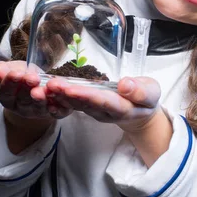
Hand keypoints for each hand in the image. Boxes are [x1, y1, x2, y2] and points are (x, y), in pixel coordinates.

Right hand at [0, 60, 72, 120]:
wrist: (39, 86)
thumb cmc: (24, 76)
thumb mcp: (12, 69)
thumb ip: (4, 70)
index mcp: (9, 98)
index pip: (7, 92)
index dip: (11, 83)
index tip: (17, 73)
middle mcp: (22, 108)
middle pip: (24, 99)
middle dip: (29, 88)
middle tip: (33, 78)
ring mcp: (38, 112)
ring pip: (40, 107)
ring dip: (43, 98)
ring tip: (45, 88)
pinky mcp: (54, 113)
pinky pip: (57, 113)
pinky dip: (58, 109)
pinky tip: (57, 103)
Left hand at [45, 76, 161, 132]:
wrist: (140, 112)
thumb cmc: (146, 98)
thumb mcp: (151, 92)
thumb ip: (141, 91)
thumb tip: (125, 84)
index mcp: (122, 108)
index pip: (104, 102)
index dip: (87, 96)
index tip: (72, 90)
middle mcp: (104, 112)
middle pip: (84, 104)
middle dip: (67, 95)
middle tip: (51, 85)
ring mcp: (94, 111)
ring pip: (75, 104)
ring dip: (59, 96)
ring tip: (45, 85)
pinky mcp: (87, 107)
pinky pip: (71, 103)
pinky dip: (58, 97)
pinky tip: (46, 89)